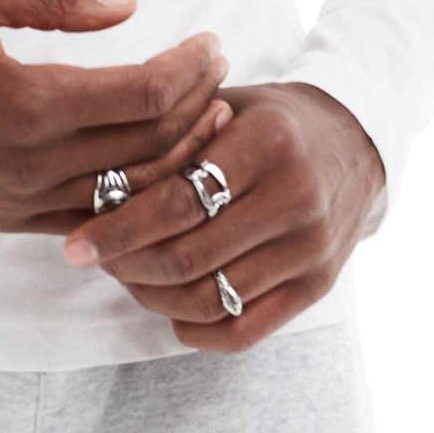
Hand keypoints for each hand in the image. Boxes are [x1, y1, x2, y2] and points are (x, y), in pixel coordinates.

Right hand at [0, 0, 231, 235]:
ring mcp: (24, 201)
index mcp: (29, 102)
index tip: (212, 42)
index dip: (192, 67)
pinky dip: (137, 196)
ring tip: (207, 118)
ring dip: (180, 158)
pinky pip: (95, 218)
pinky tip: (158, 166)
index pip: (146, 94)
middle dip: (200, 106)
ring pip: (132, 193)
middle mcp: (34, 162)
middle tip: (220, 70)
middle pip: (152, 146)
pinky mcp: (11, 221)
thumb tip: (127, 6)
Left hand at [59, 79, 386, 352]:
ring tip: (127, 277)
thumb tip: (93, 177)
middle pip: (188, 257)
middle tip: (93, 259)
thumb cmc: (273, 118)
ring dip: (154, 298)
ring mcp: (311, 248)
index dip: (119, 228)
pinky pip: (246, 330)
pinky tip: (169, 309)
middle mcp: (294, 198)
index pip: (178, 202)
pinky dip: (196, 329)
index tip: (75, 243)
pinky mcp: (319, 285)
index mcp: (265, 143)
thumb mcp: (228, 101)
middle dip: (127, 266)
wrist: (358, 138)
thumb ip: (172, 133)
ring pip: (211, 299)